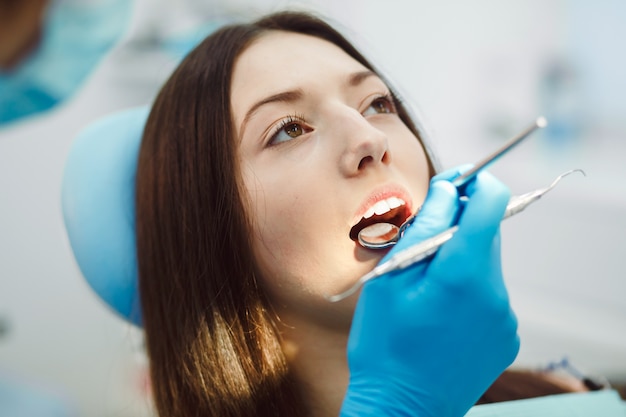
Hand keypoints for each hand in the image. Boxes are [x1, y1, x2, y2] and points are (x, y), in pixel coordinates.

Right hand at [341, 169, 518, 416]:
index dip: (474, 184)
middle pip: (488, 232)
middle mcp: (495, 293)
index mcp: (463, 272)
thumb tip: (448, 190)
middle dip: (457, 224)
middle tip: (420, 241)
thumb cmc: (383, 344)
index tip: (453, 186)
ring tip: (425, 286)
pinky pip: (491, 293)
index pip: (491, 202)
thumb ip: (423, 227)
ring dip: (461, 257)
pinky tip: (440, 311)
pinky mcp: (506, 336)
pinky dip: (469, 287)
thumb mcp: (390, 278)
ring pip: (487, 263)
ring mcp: (505, 318)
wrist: (400, 409)